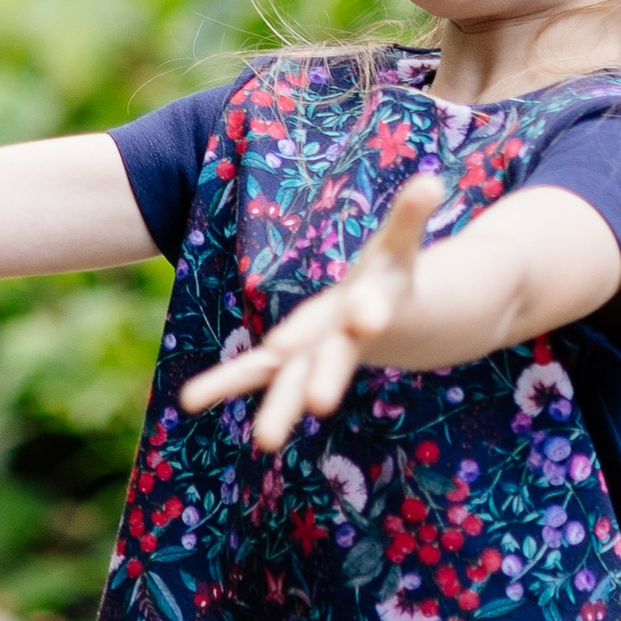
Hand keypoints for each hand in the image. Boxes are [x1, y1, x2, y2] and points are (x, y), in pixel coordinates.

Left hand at [179, 173, 444, 451]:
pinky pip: (254, 372)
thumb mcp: (399, 245)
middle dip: (327, 377)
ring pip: (292, 380)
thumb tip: (432, 180)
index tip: (366, 317)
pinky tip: (188, 400)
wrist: (393, 326)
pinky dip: (224, 382)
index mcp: (373, 305)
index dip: (370, 310)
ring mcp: (315, 353)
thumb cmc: (391, 276)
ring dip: (277, 405)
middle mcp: (343, 339)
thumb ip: (410, 216)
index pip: (372, 306)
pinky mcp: (289, 358)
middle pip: (335, 360)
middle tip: (319, 403)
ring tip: (263, 440)